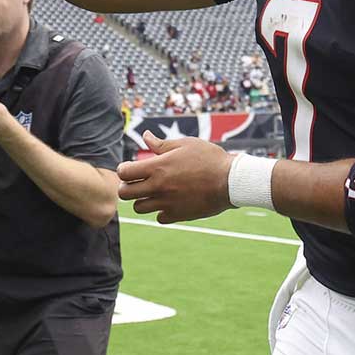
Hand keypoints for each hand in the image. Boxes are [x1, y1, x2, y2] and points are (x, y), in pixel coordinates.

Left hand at [117, 132, 235, 223]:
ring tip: (154, 192)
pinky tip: (170, 202)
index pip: (124, 172)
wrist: (230, 181)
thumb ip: (161, 144)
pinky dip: (161, 211)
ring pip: (139, 208)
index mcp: (157, 167)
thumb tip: (145, 136)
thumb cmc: (209, 158)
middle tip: (137, 182)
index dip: (124, 169)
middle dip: (127, 186)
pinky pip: (159, 217)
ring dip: (142, 200)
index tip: (131, 168)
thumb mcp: (185, 144)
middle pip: (125, 193)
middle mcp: (158, 186)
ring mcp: (167, 203)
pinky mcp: (177, 215)